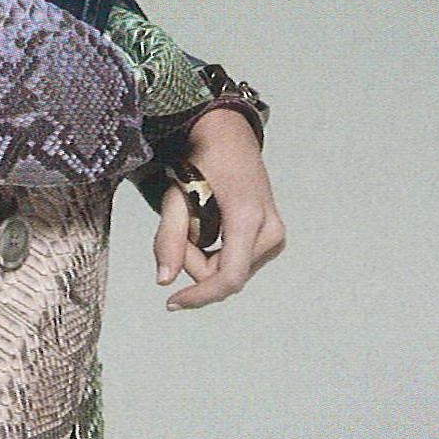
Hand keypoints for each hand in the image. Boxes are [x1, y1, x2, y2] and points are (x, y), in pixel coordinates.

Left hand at [153, 106, 285, 308]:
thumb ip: (170, 238)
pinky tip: (210, 224)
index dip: (200, 296)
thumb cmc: (202, 159)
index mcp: (248, 217)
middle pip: (222, 275)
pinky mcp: (272, 239)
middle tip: (182, 223)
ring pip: (228, 271)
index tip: (172, 302)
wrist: (228, 136)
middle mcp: (270, 230)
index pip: (229, 277)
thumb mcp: (178, 195)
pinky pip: (235, 262)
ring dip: (203, 256)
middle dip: (193, 260)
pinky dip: (213, 252)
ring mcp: (275, 236)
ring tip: (197, 218)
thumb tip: (163, 281)